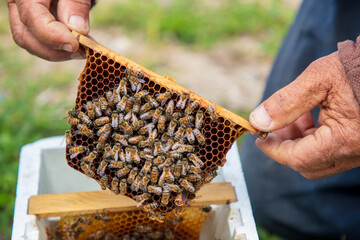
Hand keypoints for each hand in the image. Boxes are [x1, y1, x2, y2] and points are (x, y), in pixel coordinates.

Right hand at [7, 0, 90, 60]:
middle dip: (55, 50)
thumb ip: (76, 2)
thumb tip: (76, 29)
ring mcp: (24, 13)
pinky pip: (41, 41)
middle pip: (25, 36)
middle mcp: (18, 2)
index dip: (53, 37)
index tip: (76, 45)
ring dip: (58, 52)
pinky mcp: (35, 22)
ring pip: (32, 43)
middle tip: (82, 51)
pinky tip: (80, 46)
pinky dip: (60, 48)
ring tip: (84, 49)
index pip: (31, 18)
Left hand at [250, 52, 359, 178]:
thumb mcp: (320, 77)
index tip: (258, 135)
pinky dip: (314, 138)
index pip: (298, 159)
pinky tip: (308, 117)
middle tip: (271, 126)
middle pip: (308, 164)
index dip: (273, 149)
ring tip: (290, 117)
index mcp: (347, 139)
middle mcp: (358, 152)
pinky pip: (333, 150)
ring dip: (298, 142)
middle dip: (284, 147)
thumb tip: (258, 121)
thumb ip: (286, 102)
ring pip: (320, 159)